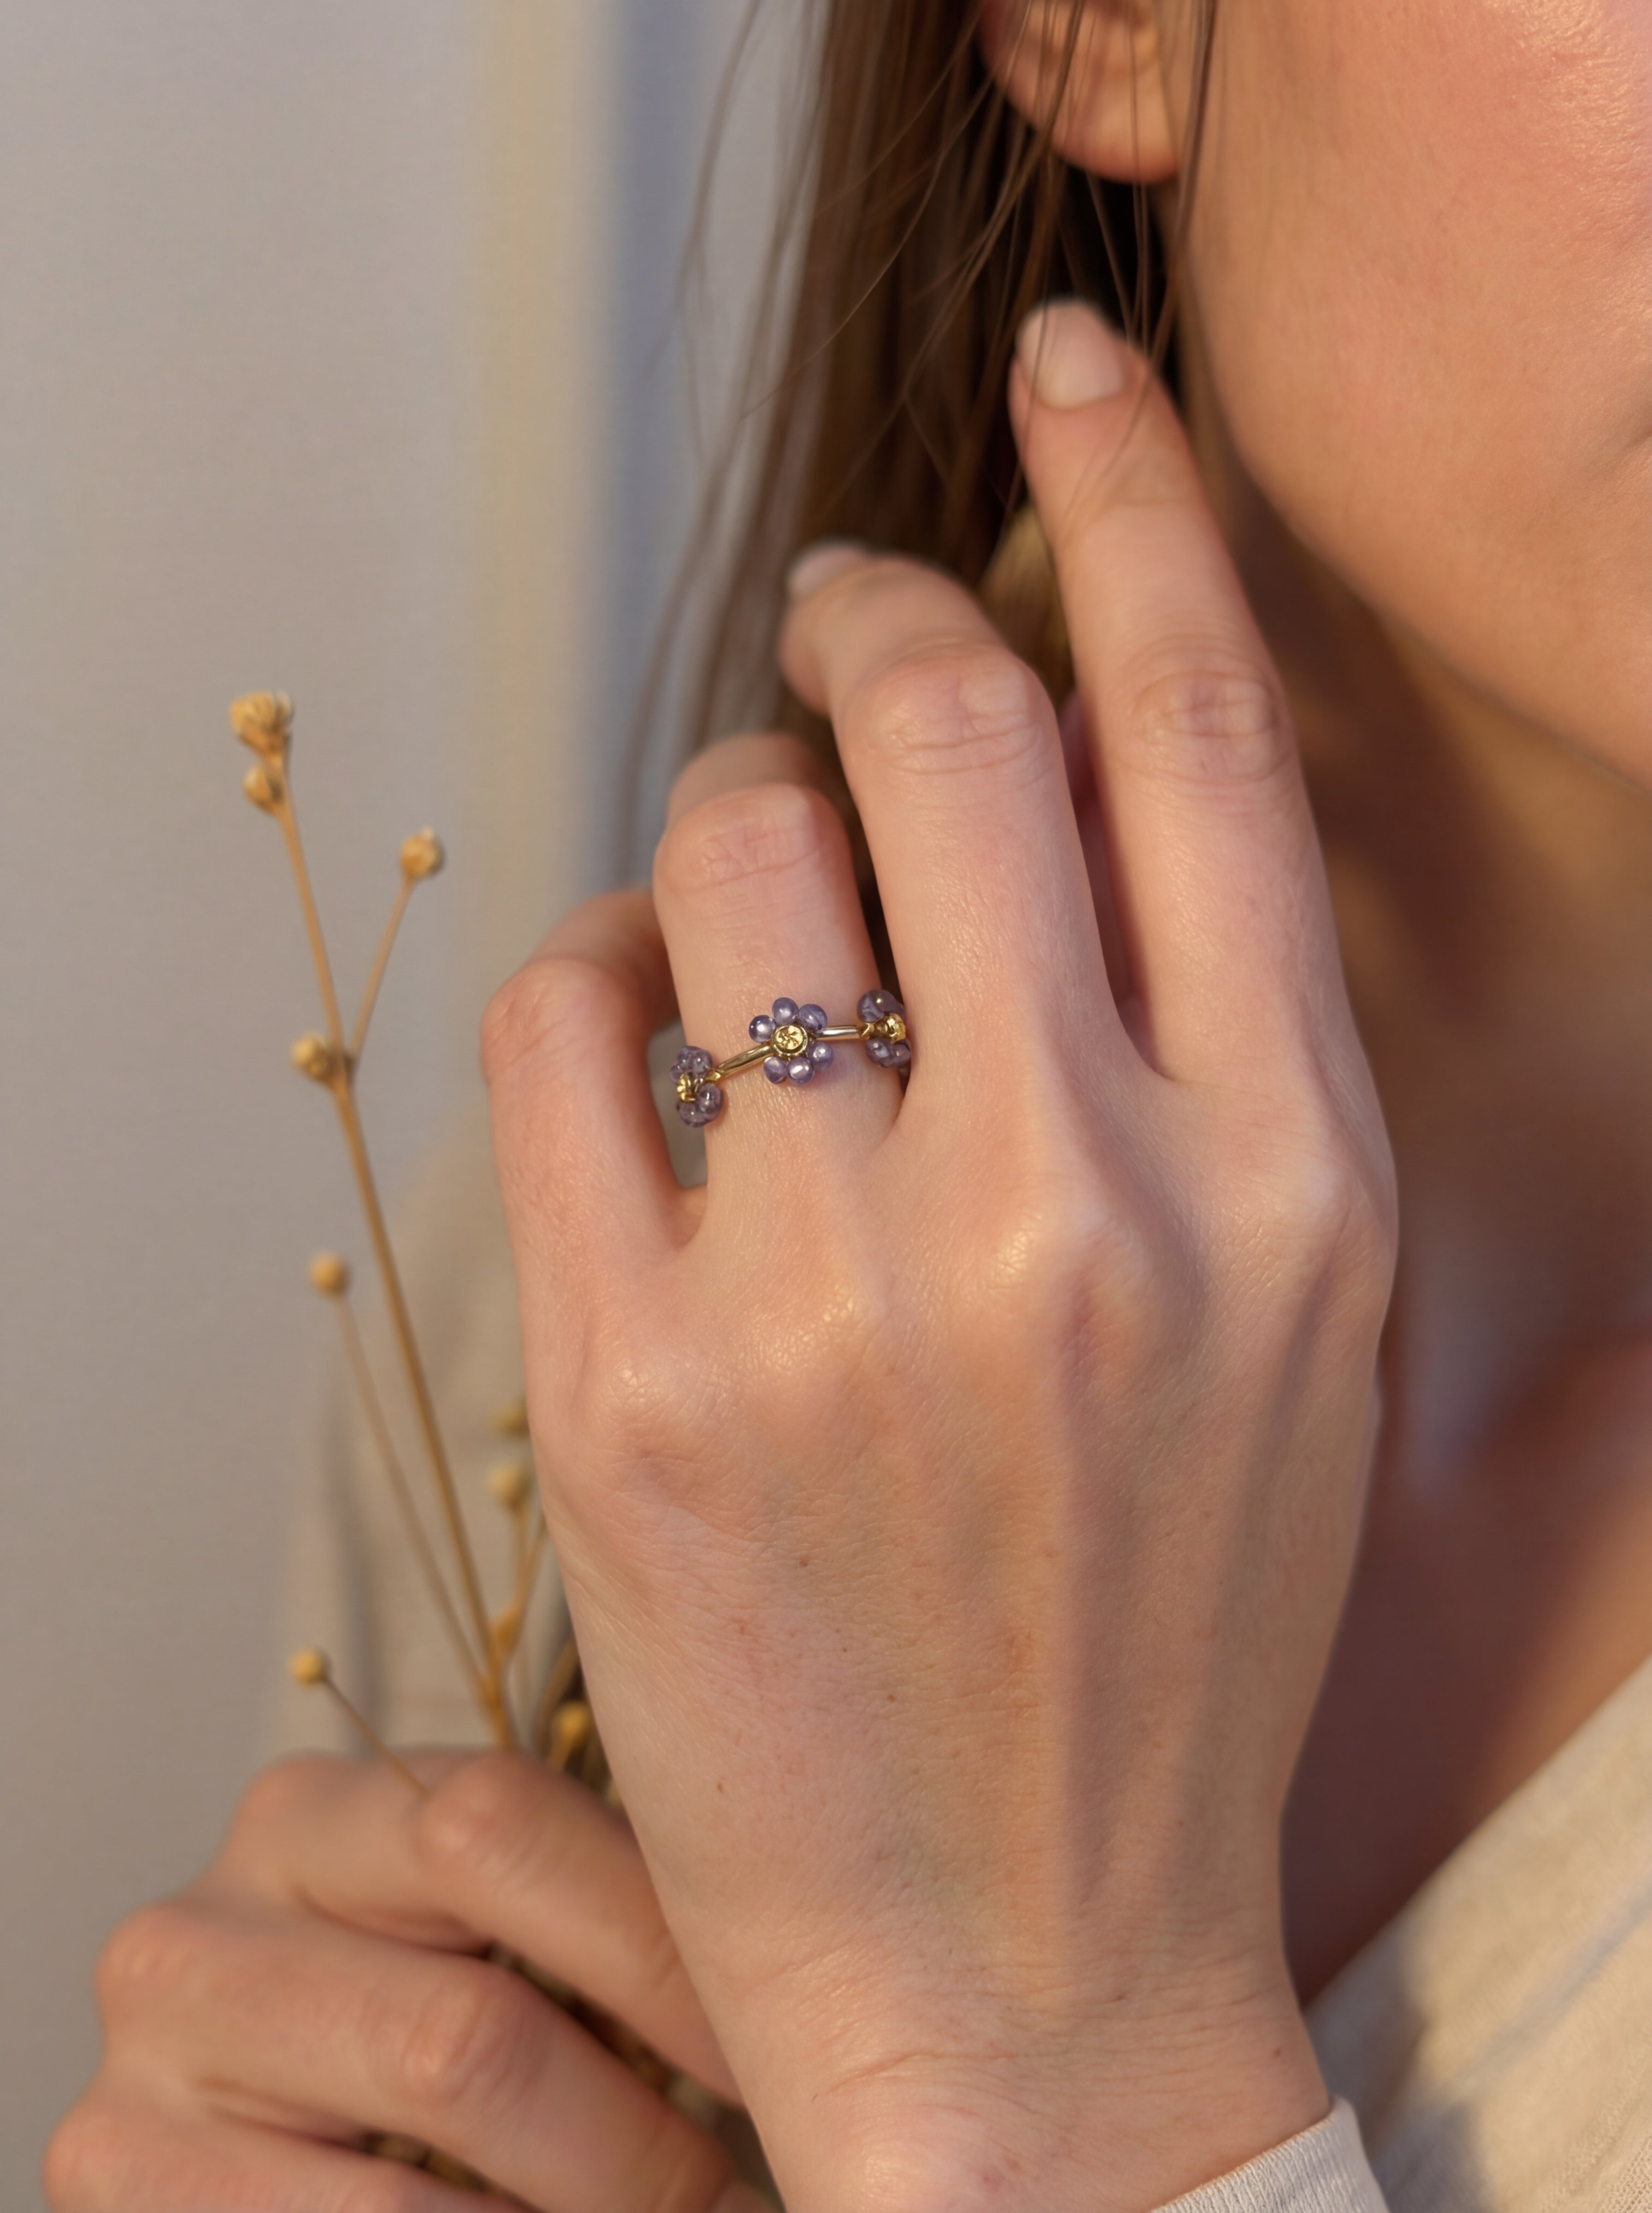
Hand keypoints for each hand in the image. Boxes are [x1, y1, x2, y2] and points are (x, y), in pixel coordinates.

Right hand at [47, 1751, 764, 2211]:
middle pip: (468, 2032)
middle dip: (643, 2150)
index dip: (672, 1953)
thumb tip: (810, 1990)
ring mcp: (149, 2059)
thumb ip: (594, 1925)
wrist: (263, 2124)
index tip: (816, 2045)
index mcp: (318, 1812)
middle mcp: (206, 1916)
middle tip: (750, 2197)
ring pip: (413, 2165)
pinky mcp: (113, 2174)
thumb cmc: (421, 2022)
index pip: (504, 1828)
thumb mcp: (493, 1949)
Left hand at [483, 300, 1395, 2212]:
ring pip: (733, 846)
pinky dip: (592, 977)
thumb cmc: (1158, 1627)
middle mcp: (1079, 1206)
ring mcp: (838, 1295)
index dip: (1133, 504)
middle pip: (946, 729)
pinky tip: (638, 1034)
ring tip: (747, 895)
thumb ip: (1190, 1042)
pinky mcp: (634, 1382)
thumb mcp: (1279, 1320)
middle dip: (872, 624)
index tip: (1068, 382)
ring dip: (726, 812)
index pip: (1205, 734)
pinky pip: (566, 1022)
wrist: (1029, 1957)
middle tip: (842, 632)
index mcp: (1279, 1178)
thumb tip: (1033, 774)